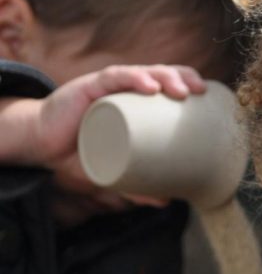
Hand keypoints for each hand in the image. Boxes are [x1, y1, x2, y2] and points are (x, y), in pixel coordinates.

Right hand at [28, 65, 205, 221]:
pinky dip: (133, 79)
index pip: (169, 83)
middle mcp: (126, 89)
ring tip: (180, 90)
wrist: (42, 146)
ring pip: (142, 72)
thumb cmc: (82, 151)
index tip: (208, 96)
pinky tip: (148, 86)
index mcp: (137, 102)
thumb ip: (139, 183)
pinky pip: (114, 78)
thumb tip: (167, 201)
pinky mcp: (88, 88)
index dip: (190, 83)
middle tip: (199, 92)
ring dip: (164, 77)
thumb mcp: (114, 169)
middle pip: (161, 74)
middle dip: (183, 78)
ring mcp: (108, 87)